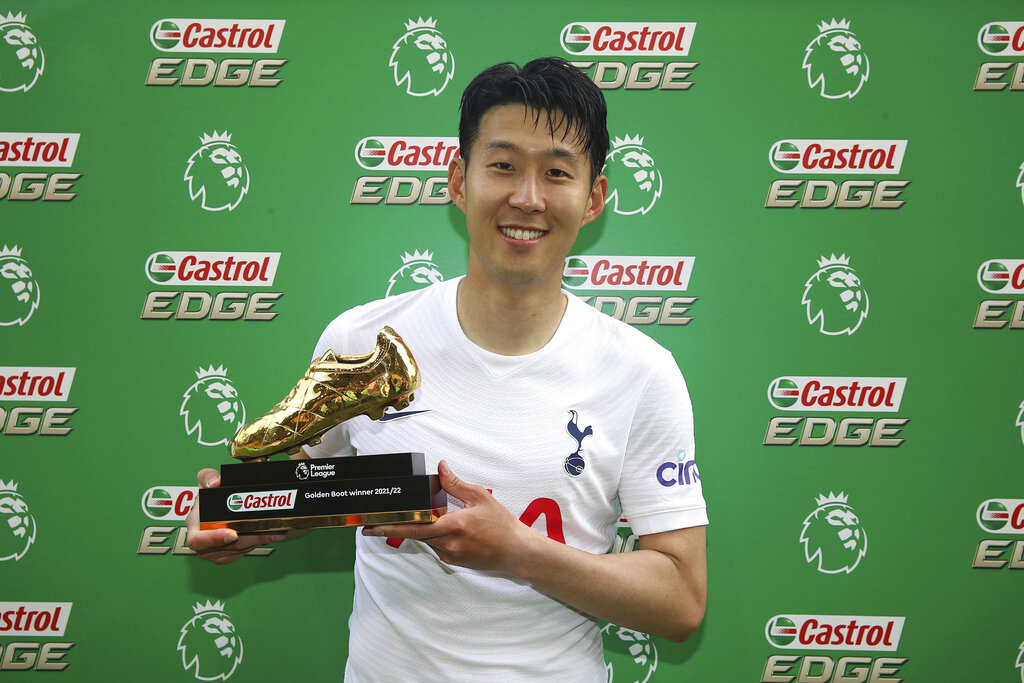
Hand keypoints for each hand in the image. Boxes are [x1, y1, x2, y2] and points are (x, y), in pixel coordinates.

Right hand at [185, 467, 287, 564]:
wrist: (213, 506)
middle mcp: (202, 542)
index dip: (215, 539)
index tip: (233, 534)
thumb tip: (215, 483)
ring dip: (257, 540)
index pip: (198, 540)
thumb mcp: (205, 480)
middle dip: (249, 538)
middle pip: (226, 546)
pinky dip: (257, 543)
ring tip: (275, 530)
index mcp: (194, 525)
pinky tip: (270, 534)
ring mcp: (214, 550)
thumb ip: (208, 477)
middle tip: (266, 528)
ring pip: (238, 550)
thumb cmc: (208, 496)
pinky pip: (242, 552)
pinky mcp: (226, 554)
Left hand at [362, 460, 532, 572]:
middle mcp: (447, 544)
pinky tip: (447, 528)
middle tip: (377, 523)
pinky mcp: (454, 562)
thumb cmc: (501, 524)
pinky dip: (435, 536)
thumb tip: (441, 467)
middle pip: (415, 534)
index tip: (371, 527)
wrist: (516, 551)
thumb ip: (455, 483)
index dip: (389, 527)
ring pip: (425, 540)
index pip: (413, 527)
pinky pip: (436, 547)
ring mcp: (449, 556)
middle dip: (399, 527)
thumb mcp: (479, 497)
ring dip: (421, 529)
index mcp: (452, 526)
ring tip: (429, 517)